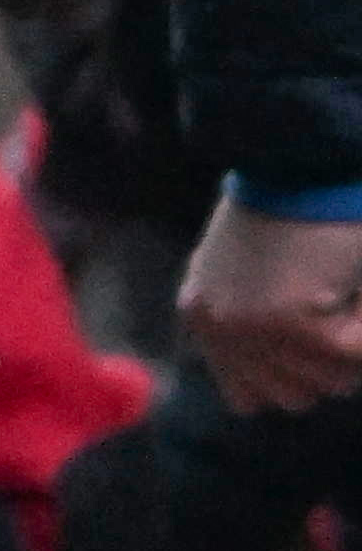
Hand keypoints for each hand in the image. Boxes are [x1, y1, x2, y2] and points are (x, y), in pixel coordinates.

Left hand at [187, 192, 361, 413]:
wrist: (303, 153)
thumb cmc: (297, 198)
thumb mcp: (257, 267)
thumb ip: (262, 326)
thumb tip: (281, 394)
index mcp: (204, 314)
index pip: (249, 396)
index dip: (297, 376)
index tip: (323, 335)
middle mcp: (216, 328)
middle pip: (292, 398)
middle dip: (329, 366)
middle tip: (340, 308)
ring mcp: (249, 328)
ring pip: (328, 383)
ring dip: (352, 345)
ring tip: (345, 289)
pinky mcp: (288, 321)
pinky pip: (352, 355)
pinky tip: (356, 285)